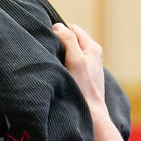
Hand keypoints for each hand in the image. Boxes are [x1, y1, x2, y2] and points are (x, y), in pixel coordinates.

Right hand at [53, 22, 122, 140]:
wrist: (90, 114)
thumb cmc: (83, 88)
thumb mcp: (75, 59)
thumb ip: (68, 40)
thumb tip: (57, 26)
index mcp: (93, 47)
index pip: (72, 29)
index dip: (59, 33)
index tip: (48, 41)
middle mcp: (91, 56)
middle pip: (69, 41)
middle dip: (58, 45)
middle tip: (47, 53)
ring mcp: (86, 67)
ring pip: (67, 54)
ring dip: (58, 57)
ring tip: (51, 65)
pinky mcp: (81, 78)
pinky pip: (68, 66)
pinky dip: (61, 67)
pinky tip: (55, 74)